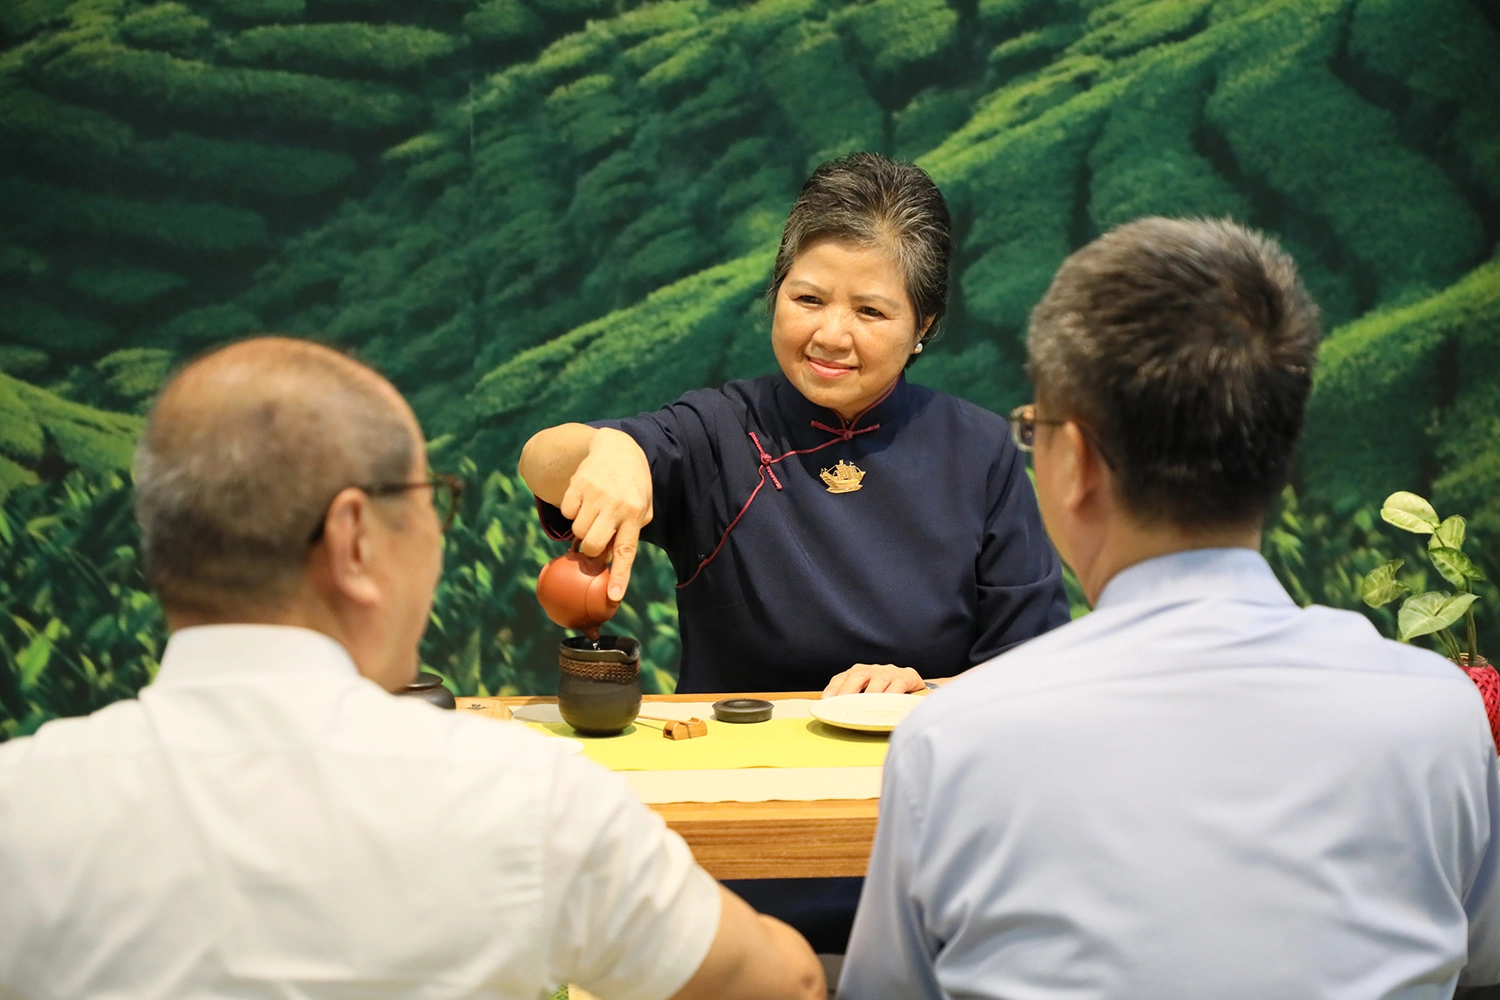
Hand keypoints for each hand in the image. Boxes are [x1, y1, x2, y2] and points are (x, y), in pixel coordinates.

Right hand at [560, 428, 652, 601]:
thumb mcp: (642, 506)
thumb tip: (607, 561)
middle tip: (595, 541)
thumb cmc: (632, 486)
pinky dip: (572, 511)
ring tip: (593, 513)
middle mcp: (617, 504)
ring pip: (577, 531)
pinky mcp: (578, 483)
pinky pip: (566, 512)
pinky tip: (584, 499)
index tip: (613, 597)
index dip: (619, 576)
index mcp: (636, 513)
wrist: (617, 447)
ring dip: (582, 528)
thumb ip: (629, 533)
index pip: (626, 551)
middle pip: (594, 546)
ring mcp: (596, 493)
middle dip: (591, 550)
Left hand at [822, 664, 924, 697]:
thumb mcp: (869, 699)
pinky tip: (889, 701)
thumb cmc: (888, 698)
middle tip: (842, 703)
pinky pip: (899, 683)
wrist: (918, 692)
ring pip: (878, 679)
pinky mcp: (908, 676)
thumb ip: (855, 705)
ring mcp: (890, 672)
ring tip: (866, 705)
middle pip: (858, 674)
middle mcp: (874, 670)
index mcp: (861, 674)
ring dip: (871, 692)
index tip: (826, 700)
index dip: (834, 687)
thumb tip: (836, 715)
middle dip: (848, 689)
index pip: (843, 677)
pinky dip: (893, 692)